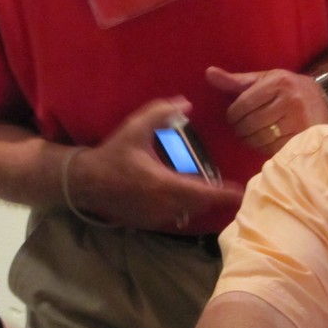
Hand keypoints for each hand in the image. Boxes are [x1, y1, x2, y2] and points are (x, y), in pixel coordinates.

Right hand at [66, 97, 243, 229]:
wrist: (86, 182)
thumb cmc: (113, 154)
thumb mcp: (135, 128)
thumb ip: (161, 113)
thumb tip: (186, 104)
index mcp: (162, 183)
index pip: (201, 192)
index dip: (223, 194)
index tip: (240, 193)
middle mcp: (162, 204)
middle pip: (198, 205)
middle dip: (213, 197)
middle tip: (225, 188)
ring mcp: (154, 217)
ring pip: (186, 213)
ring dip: (197, 203)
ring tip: (204, 190)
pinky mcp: (147, 223)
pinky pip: (173, 217)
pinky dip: (182, 208)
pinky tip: (181, 196)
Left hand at [207, 66, 327, 155]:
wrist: (322, 99)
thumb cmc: (287, 88)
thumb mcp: (263, 79)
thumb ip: (235, 80)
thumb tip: (208, 73)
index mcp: (278, 83)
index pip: (243, 104)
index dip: (232, 114)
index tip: (233, 116)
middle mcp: (290, 101)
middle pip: (250, 123)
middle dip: (239, 128)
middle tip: (240, 128)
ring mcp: (298, 121)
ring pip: (260, 138)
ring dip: (249, 140)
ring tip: (250, 134)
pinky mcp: (301, 137)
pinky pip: (272, 148)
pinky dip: (262, 147)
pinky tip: (263, 141)